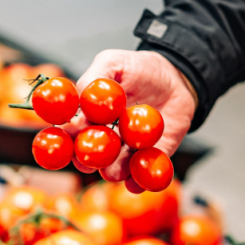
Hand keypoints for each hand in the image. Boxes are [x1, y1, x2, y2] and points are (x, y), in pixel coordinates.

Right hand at [67, 50, 196, 190]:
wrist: (176, 78)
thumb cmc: (140, 69)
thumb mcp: (113, 62)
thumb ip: (94, 78)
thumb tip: (79, 99)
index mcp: (90, 118)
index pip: (72, 133)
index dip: (67, 136)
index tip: (69, 136)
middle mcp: (106, 139)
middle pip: (90, 157)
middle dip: (87, 161)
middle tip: (89, 159)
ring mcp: (128, 151)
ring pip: (115, 169)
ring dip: (112, 172)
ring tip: (114, 171)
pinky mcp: (151, 158)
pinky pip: (143, 175)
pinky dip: (139, 182)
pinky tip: (136, 182)